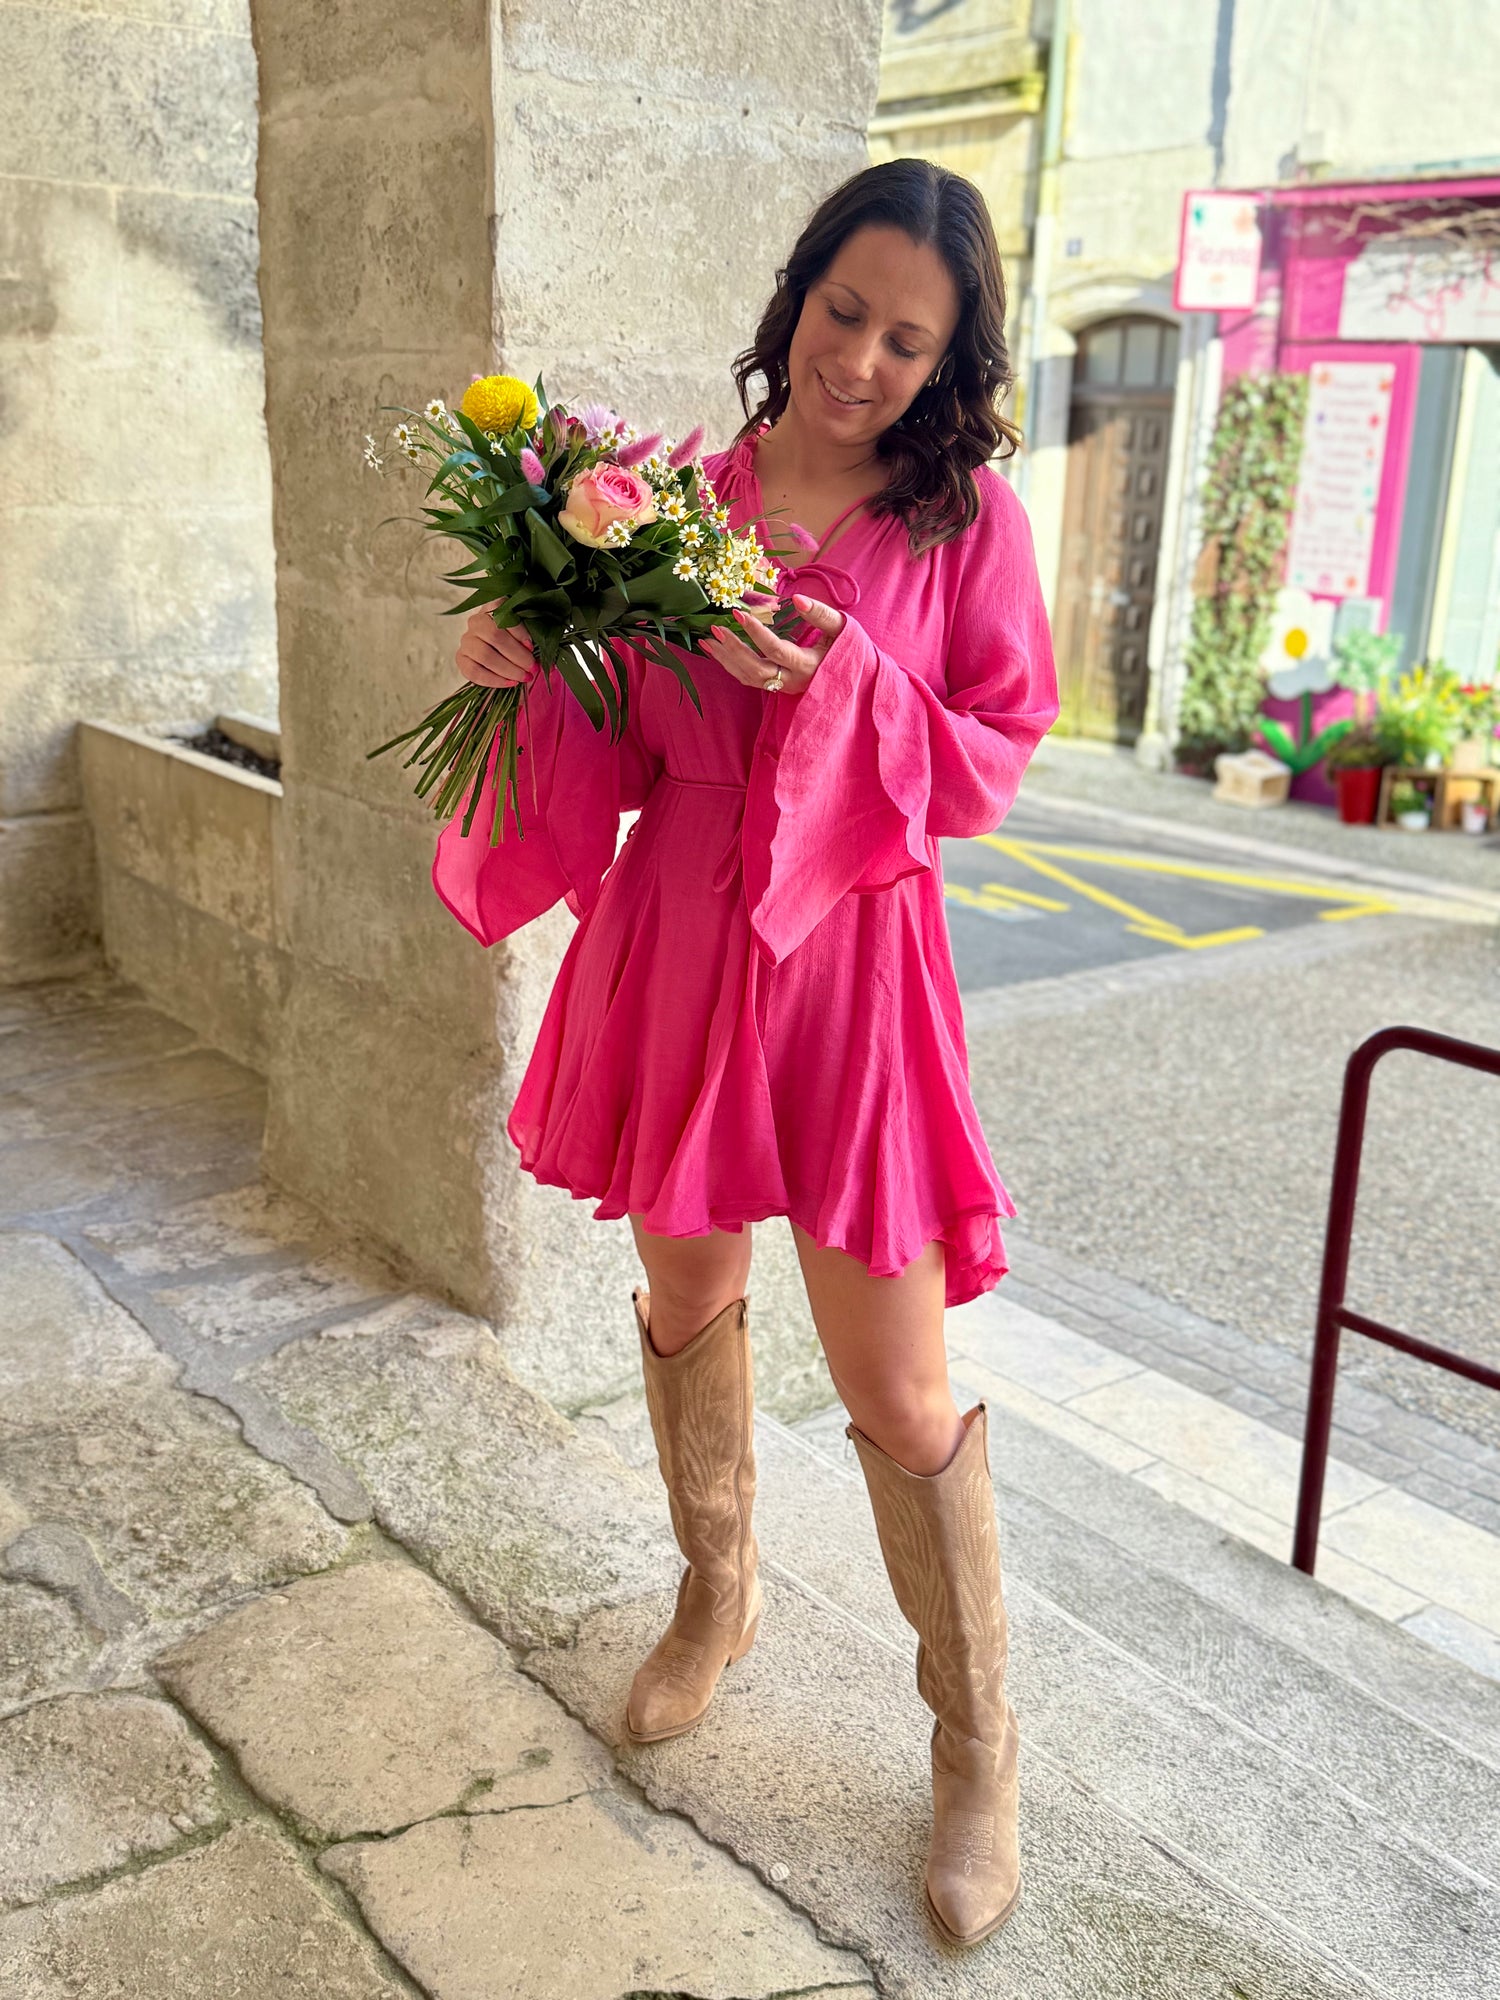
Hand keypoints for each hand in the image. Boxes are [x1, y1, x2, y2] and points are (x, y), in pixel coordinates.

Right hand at [455, 606, 538, 688]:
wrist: (501, 656)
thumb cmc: (518, 642)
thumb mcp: (527, 634)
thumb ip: (536, 640)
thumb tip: (549, 662)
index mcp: (493, 607)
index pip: (502, 613)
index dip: (518, 631)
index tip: (531, 646)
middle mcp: (476, 621)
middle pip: (494, 635)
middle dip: (517, 655)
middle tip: (532, 667)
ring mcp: (466, 640)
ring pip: (484, 654)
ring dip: (508, 669)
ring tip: (524, 677)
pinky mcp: (461, 658)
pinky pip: (474, 671)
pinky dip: (494, 680)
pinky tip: (510, 683)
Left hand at [700, 592, 844, 695]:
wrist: (855, 681)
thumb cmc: (848, 649)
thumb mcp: (842, 629)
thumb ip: (821, 614)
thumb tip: (796, 598)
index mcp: (809, 666)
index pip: (777, 650)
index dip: (757, 633)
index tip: (740, 613)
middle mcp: (793, 681)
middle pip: (756, 670)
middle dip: (733, 649)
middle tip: (715, 627)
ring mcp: (783, 688)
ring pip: (748, 678)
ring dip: (726, 659)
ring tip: (708, 638)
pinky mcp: (776, 688)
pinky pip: (749, 679)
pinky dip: (730, 664)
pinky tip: (716, 650)